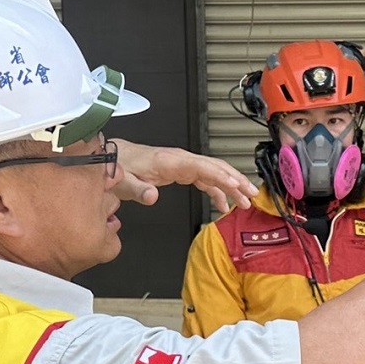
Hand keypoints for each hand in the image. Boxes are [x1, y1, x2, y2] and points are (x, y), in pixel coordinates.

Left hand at [113, 142, 255, 212]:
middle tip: (251, 194)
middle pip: (215, 167)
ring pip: (214, 173)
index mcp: (170, 161)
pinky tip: (223, 205)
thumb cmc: (119, 168)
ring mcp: (182, 165)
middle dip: (236, 180)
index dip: (221, 176)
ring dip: (231, 186)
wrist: (113, 159)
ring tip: (245, 201)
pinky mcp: (181, 172)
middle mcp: (180, 160)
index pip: (203, 167)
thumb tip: (152, 197)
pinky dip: (217, 191)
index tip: (237, 186)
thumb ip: (138, 189)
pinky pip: (205, 180)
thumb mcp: (124, 181)